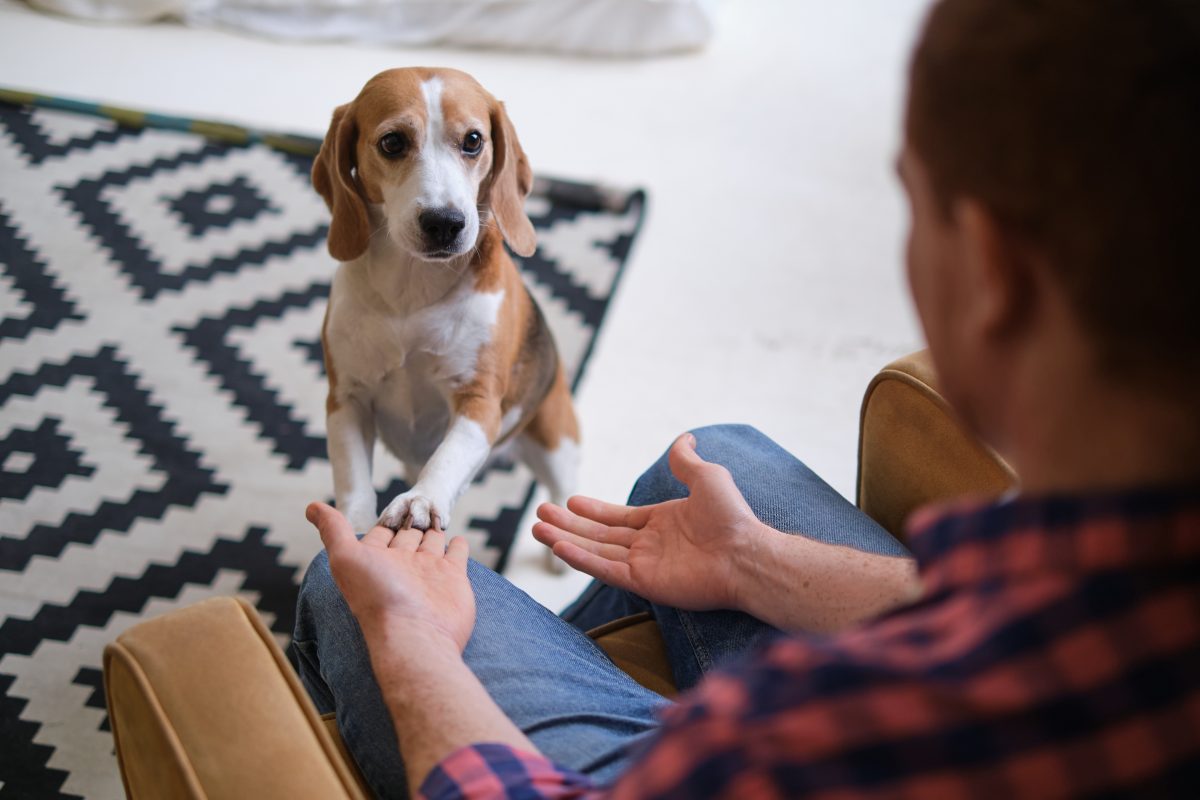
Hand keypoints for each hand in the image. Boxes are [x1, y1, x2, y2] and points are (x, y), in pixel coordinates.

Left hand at [306, 502, 474, 651]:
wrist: (415, 636)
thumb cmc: (377, 598)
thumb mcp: (346, 558)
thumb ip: (333, 530)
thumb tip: (311, 507)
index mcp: (377, 559)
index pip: (382, 533)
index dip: (387, 519)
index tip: (392, 504)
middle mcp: (403, 564)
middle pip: (408, 536)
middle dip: (412, 521)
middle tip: (418, 505)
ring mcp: (429, 571)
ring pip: (432, 542)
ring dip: (433, 529)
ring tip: (435, 516)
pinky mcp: (454, 578)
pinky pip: (456, 554)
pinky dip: (457, 545)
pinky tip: (456, 539)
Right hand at [533, 433, 768, 611]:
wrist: (746, 553)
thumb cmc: (731, 517)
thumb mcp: (707, 477)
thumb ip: (686, 461)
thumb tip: (686, 437)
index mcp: (661, 522)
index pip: (618, 517)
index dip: (593, 510)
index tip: (569, 502)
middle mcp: (648, 545)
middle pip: (599, 534)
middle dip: (569, 525)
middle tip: (539, 516)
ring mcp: (645, 565)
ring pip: (596, 551)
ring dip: (566, 540)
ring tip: (537, 529)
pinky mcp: (644, 583)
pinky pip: (606, 570)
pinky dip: (582, 560)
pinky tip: (560, 548)